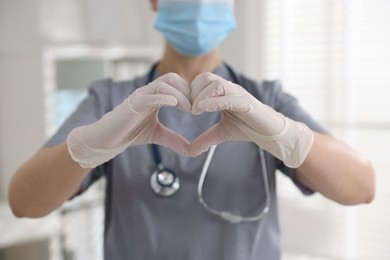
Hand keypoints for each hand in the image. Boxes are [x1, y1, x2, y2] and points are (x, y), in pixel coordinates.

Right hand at [67, 73, 191, 167]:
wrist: (108, 139)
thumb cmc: (130, 133)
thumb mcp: (158, 135)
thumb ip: (174, 140)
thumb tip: (193, 151)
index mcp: (155, 95)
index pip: (176, 83)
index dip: (189, 92)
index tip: (198, 106)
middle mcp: (148, 92)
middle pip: (171, 78)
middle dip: (186, 90)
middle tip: (195, 107)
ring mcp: (140, 96)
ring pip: (162, 84)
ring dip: (179, 95)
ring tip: (188, 108)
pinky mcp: (132, 104)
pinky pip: (149, 95)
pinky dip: (163, 97)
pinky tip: (174, 104)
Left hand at [189, 73, 313, 167]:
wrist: (269, 133)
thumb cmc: (247, 128)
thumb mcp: (221, 133)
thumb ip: (205, 139)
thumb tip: (190, 152)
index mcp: (223, 93)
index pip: (202, 80)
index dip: (190, 91)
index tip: (185, 106)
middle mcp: (230, 90)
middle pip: (206, 77)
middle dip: (193, 91)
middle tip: (189, 109)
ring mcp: (239, 95)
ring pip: (216, 84)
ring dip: (201, 96)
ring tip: (195, 111)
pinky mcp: (247, 104)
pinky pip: (229, 98)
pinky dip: (214, 102)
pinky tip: (203, 109)